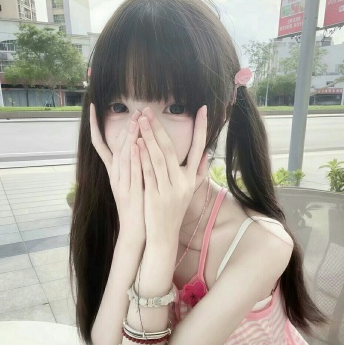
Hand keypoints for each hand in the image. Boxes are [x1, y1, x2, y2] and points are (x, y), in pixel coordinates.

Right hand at [89, 103, 145, 246]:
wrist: (135, 230)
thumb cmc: (137, 205)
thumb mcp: (132, 183)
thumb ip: (131, 164)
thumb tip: (135, 145)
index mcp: (113, 172)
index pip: (100, 145)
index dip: (94, 126)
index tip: (92, 107)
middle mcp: (114, 176)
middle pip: (116, 148)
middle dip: (124, 128)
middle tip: (134, 111)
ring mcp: (121, 184)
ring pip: (123, 157)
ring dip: (128, 138)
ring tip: (134, 120)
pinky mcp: (130, 193)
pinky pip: (131, 172)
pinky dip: (133, 158)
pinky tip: (136, 145)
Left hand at [136, 105, 207, 247]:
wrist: (164, 235)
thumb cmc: (174, 210)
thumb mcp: (189, 191)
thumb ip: (198, 172)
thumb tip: (206, 153)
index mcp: (191, 179)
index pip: (198, 149)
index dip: (201, 128)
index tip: (202, 109)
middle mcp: (182, 183)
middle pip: (171, 150)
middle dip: (159, 128)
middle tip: (149, 111)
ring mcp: (169, 190)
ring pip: (159, 158)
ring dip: (149, 137)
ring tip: (140, 120)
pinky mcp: (155, 197)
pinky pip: (149, 173)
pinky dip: (143, 157)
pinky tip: (137, 143)